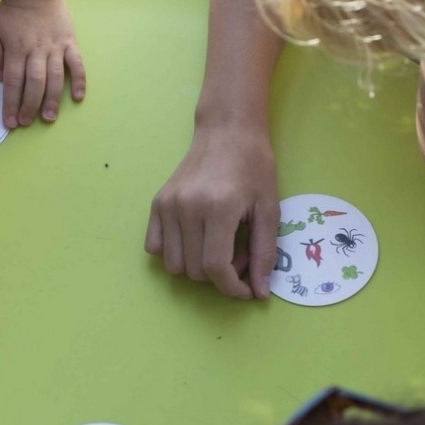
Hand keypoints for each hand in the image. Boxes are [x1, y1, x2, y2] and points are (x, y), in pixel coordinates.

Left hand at [0, 0, 85, 127]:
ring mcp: (55, 47)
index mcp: (16, 49)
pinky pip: (76, 64)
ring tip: (49, 118)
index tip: (10, 121)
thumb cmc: (10, 13)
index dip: (11, 103)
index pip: (13, 82)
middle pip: (34, 84)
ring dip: (52, 100)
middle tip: (26, 123)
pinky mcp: (70, 43)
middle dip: (30, 106)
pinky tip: (77, 97)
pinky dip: (78, 81)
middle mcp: (37, 50)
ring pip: (55, 78)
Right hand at [146, 121, 278, 298]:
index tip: (246, 291)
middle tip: (239, 255)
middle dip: (220, 275)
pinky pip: (154, 248)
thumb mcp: (269, 209)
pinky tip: (194, 239)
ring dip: (196, 267)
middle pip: (195, 271)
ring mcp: (167, 205)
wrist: (227, 131)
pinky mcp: (156, 203)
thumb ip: (264, 253)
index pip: (216, 268)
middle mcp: (187, 208)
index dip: (232, 288)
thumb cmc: (254, 167)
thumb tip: (259, 293)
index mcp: (219, 209)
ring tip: (217, 247)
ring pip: (173, 265)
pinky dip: (173, 253)